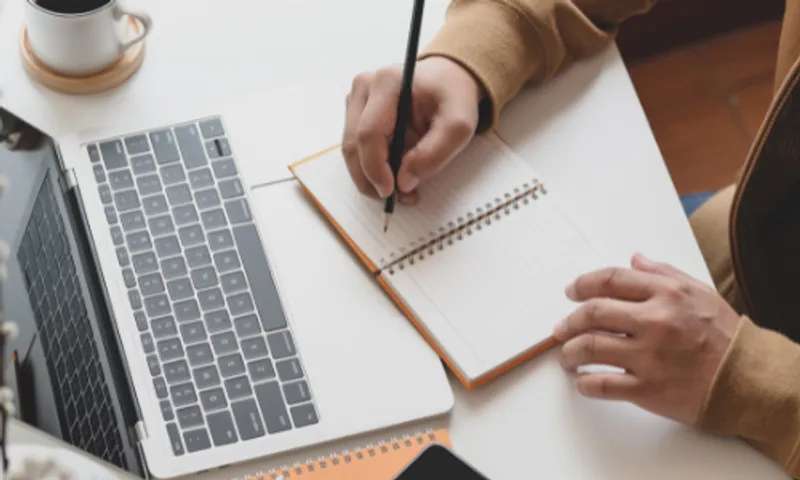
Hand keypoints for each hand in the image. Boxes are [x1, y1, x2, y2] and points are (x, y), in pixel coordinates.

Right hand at [342, 57, 481, 203]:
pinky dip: (371, 167)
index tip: (390, 192)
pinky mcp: (356, 111)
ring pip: (351, 149)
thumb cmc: (453, 98)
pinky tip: (393, 174)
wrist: (448, 78)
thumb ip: (433, 154)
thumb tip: (403, 183)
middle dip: (370, 179)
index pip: (369, 134)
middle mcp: (364, 86)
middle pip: (353, 144)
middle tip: (396, 198)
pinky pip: (356, 147)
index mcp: (387, 83)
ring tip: (400, 189)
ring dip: (370, 177)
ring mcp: (356, 98)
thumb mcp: (458, 126)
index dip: (375, 168)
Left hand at [553, 253, 740, 425]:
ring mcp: (649, 356)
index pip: (610, 280)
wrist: (748, 380)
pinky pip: (601, 384)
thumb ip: (663, 273)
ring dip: (569, 352)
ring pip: (589, 347)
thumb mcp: (699, 292)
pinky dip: (584, 383)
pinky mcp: (648, 388)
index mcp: (665, 294)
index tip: (571, 292)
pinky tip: (581, 381)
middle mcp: (654, 321)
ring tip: (566, 356)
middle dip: (568, 320)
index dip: (582, 284)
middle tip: (560, 328)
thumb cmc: (724, 336)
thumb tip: (634, 259)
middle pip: (592, 313)